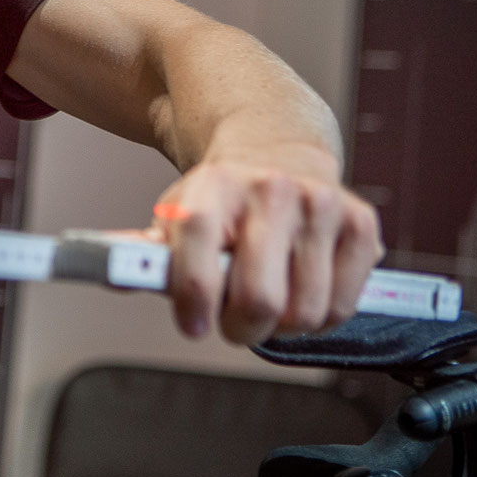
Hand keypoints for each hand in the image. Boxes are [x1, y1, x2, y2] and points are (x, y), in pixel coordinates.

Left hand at [150, 145, 382, 343]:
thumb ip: (144, 252)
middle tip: (232, 322)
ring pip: (306, 312)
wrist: (276, 148)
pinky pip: (343, 306)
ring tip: (268, 302)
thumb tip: (114, 274)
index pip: (199, 243)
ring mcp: (321, 205)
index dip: (193, 295)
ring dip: (282, 328)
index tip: (192, 324)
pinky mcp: (361, 223)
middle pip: (259, 298)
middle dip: (241, 328)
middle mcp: (272, 190)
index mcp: (215, 185)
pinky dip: (320, 317)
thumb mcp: (176, 215)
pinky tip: (302, 292)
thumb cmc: (220, 200)